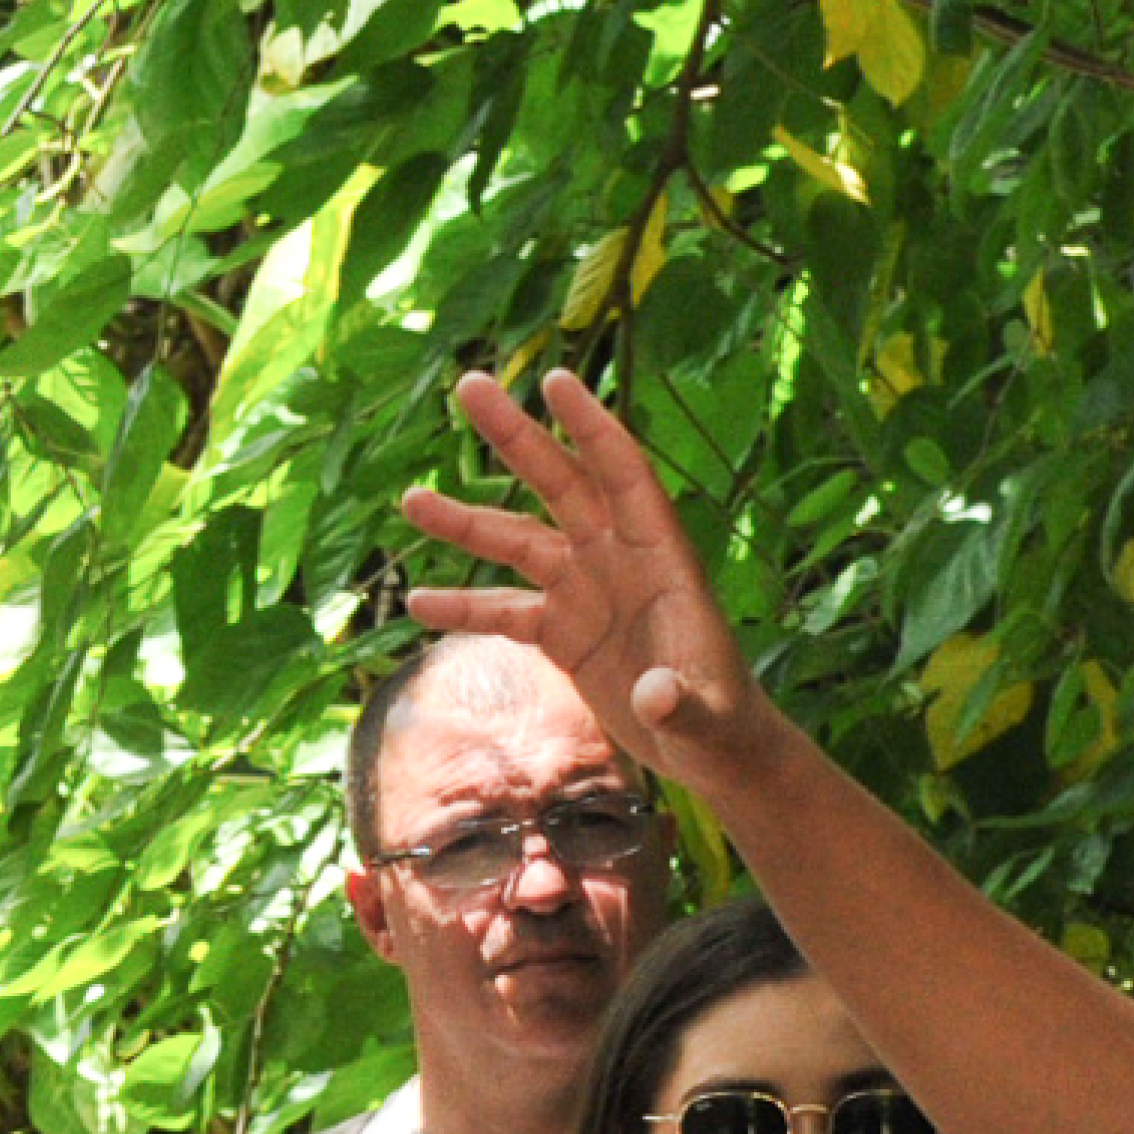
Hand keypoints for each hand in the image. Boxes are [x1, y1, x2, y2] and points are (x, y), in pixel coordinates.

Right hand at [404, 371, 764, 786]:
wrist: (709, 752)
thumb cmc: (721, 728)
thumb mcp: (705, 721)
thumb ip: (682, 704)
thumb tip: (656, 695)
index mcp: (662, 558)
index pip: (624, 476)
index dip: (591, 428)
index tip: (555, 381)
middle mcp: (619, 559)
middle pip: (561, 484)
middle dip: (516, 437)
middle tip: (470, 385)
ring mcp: (586, 591)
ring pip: (518, 541)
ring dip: (466, 523)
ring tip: (411, 501)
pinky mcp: (564, 632)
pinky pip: (505, 610)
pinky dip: (464, 607)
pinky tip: (417, 604)